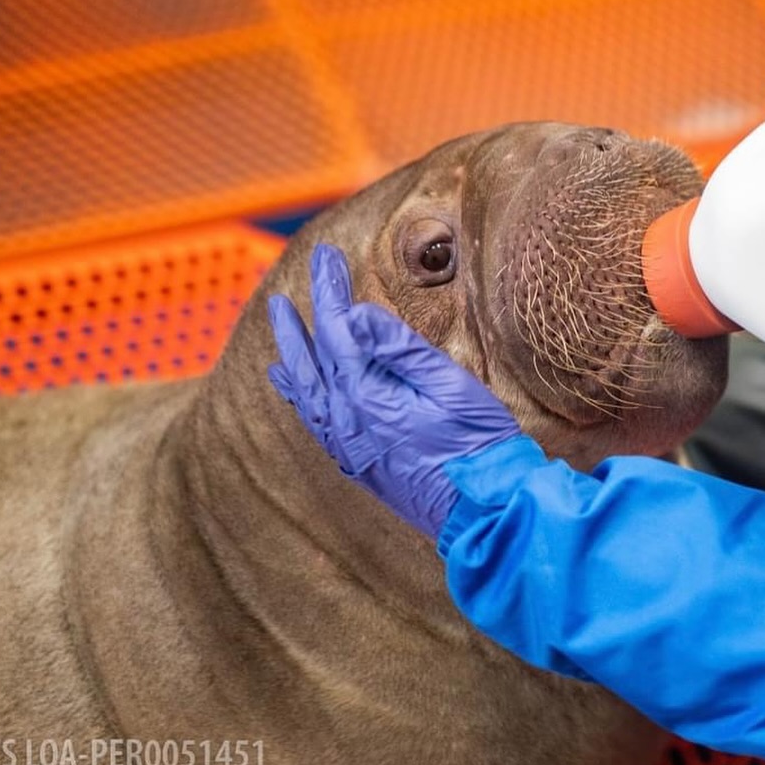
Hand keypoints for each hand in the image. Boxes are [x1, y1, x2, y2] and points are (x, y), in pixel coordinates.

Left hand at [267, 243, 521, 539]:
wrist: (483, 508)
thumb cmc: (476, 440)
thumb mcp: (448, 383)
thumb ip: (399, 347)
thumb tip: (357, 314)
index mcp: (366, 397)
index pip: (337, 331)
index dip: (330, 291)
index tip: (327, 256)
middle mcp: (346, 423)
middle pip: (310, 362)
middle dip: (297, 323)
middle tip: (284, 295)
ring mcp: (349, 446)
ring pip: (306, 393)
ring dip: (291, 356)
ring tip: (281, 330)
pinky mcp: (359, 462)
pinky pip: (316, 420)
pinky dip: (301, 395)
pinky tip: (298, 387)